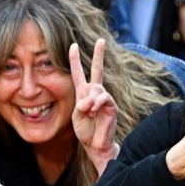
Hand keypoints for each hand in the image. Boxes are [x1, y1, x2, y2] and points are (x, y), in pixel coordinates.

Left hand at [69, 39, 119, 171]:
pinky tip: (93, 110)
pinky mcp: (111, 106)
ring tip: (87, 111)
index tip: (73, 46)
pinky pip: (104, 98)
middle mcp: (95, 93)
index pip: (79, 73)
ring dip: (90, 100)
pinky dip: (96, 103)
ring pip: (97, 89)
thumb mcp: (76, 117)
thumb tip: (89, 100)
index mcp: (83, 93)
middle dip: (99, 55)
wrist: (95, 145)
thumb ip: (81, 106)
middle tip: (101, 40)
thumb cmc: (85, 131)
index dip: (76, 60)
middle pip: (98, 69)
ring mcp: (104, 98)